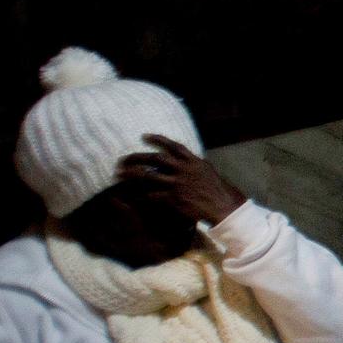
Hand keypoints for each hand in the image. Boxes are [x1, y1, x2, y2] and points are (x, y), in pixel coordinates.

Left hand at [118, 136, 245, 226]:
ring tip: (120, 175)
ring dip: (132, 175)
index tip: (144, 136)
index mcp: (192, 161)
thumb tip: (183, 158)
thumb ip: (193, 163)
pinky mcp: (174, 198)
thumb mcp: (207, 170)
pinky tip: (131, 197)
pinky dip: (140, 197)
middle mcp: (183, 170)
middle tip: (123, 159)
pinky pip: (152, 196)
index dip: (158, 139)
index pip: (173, 146)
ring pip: (149, 176)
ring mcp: (178, 184)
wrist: (222, 206)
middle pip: (155, 159)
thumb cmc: (216, 188)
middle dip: (137, 157)